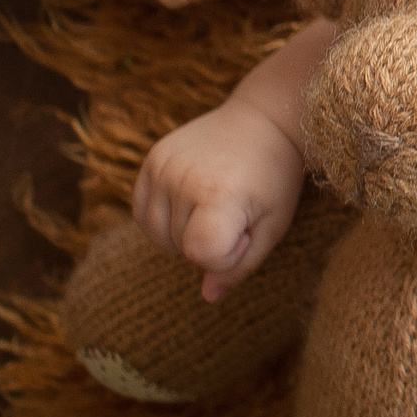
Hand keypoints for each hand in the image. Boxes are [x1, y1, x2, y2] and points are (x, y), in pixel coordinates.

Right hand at [131, 97, 307, 301]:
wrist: (265, 119)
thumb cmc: (275, 178)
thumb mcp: (273, 226)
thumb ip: (240, 266)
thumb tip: (208, 297)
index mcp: (219, 194)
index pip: (200, 254)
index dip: (226, 254)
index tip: (247, 230)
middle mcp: (183, 178)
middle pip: (178, 246)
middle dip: (207, 241)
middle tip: (237, 209)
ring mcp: (162, 166)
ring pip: (156, 234)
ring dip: (182, 233)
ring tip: (215, 204)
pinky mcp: (152, 159)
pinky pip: (141, 212)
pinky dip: (163, 218)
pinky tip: (192, 200)